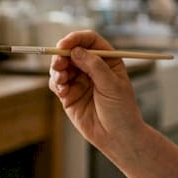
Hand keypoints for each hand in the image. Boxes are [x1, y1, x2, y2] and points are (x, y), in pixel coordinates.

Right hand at [48, 30, 145, 148]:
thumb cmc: (122, 111)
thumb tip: (76, 51)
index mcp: (107, 60)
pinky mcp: (68, 95)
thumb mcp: (112, 85)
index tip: (64, 44)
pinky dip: (55, 84)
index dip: (76, 39)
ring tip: (61, 81)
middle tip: (59, 64)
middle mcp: (92, 68)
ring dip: (57, 70)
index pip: (89, 41)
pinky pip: (56, 83)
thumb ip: (95, 66)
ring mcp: (79, 81)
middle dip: (62, 56)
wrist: (117, 138)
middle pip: (71, 51)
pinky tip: (62, 92)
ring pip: (61, 67)